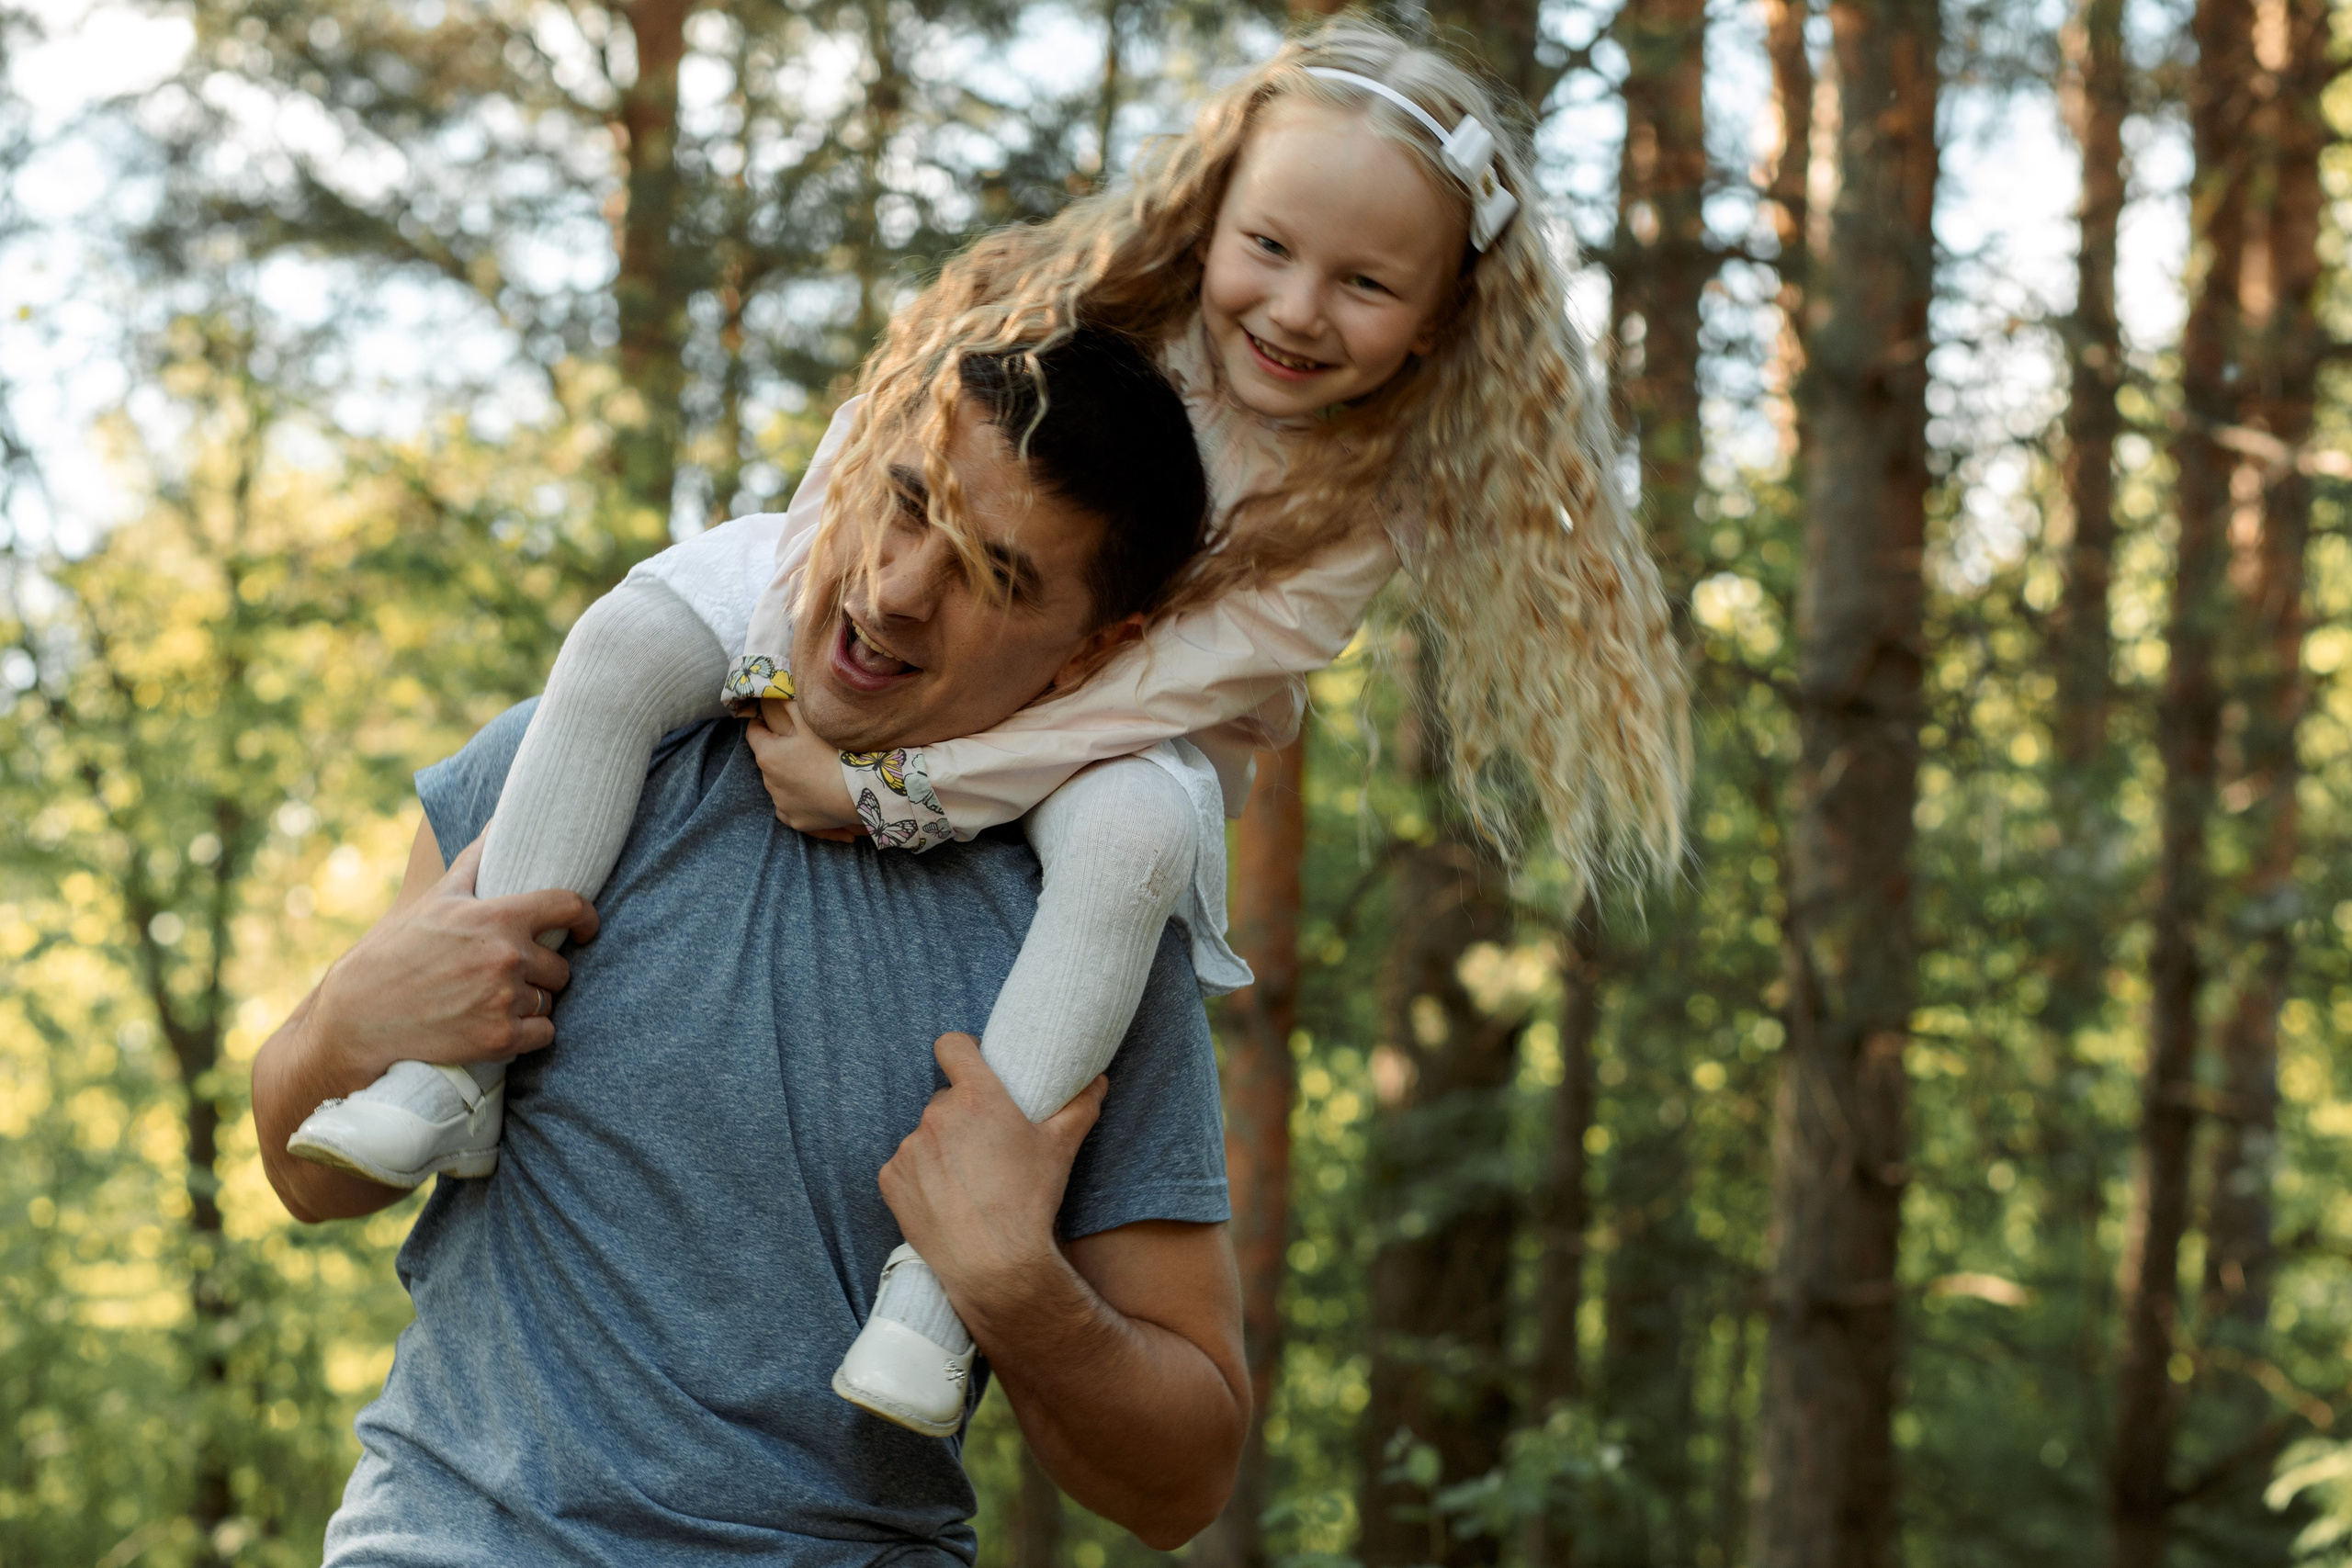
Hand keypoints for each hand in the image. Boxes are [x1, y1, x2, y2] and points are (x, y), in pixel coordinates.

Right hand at [311, 836, 597, 1084]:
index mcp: (498, 918)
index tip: (585, 928)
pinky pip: (544, 1033)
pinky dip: (527, 1033)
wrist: (359, 1017)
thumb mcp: (437, 900)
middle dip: (541, 971)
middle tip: (507, 975)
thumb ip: (475, 861)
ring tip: (492, 999)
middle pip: (561, 966)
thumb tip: (499, 823)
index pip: (570, 907)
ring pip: (550, 1001)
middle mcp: (507, 957)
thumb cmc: (396, 951)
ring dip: (532, 1002)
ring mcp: (504, 1000)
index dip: (585, 918)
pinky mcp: (499, 1039)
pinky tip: (497, 1025)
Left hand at [746, 699, 864, 840]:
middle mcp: (768, 782)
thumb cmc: (833, 754)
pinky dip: (799, 799)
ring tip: (815, 770)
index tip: (777, 721)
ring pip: (779, 784)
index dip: (763, 723)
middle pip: (769, 759)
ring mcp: (781, 804)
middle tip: (806, 747)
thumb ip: (788, 703)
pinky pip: (790, 806)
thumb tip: (774, 691)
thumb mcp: (810, 721)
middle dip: (781, 752)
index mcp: (767, 755)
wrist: (858, 793)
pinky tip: (816, 792)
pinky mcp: (795, 821)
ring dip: (790, 776)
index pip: (754, 732)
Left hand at [878, 1033, 1108, 1308]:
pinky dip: (919, 1178)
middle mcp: (936, 1115)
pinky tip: (944, 1200)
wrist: (994, 1265)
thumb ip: (1080, 1106)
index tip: (973, 1066)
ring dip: (940, 1149)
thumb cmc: (1030, 1202)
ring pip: (925, 1136)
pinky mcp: (891, 1179)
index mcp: (976, 1097)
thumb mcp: (1061, 1149)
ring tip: (967, 1182)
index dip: (961, 1050)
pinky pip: (905, 1167)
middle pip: (945, 1099)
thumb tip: (1099, 1080)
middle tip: (985, 1145)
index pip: (951, 1045)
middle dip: (961, 1116)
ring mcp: (909, 1148)